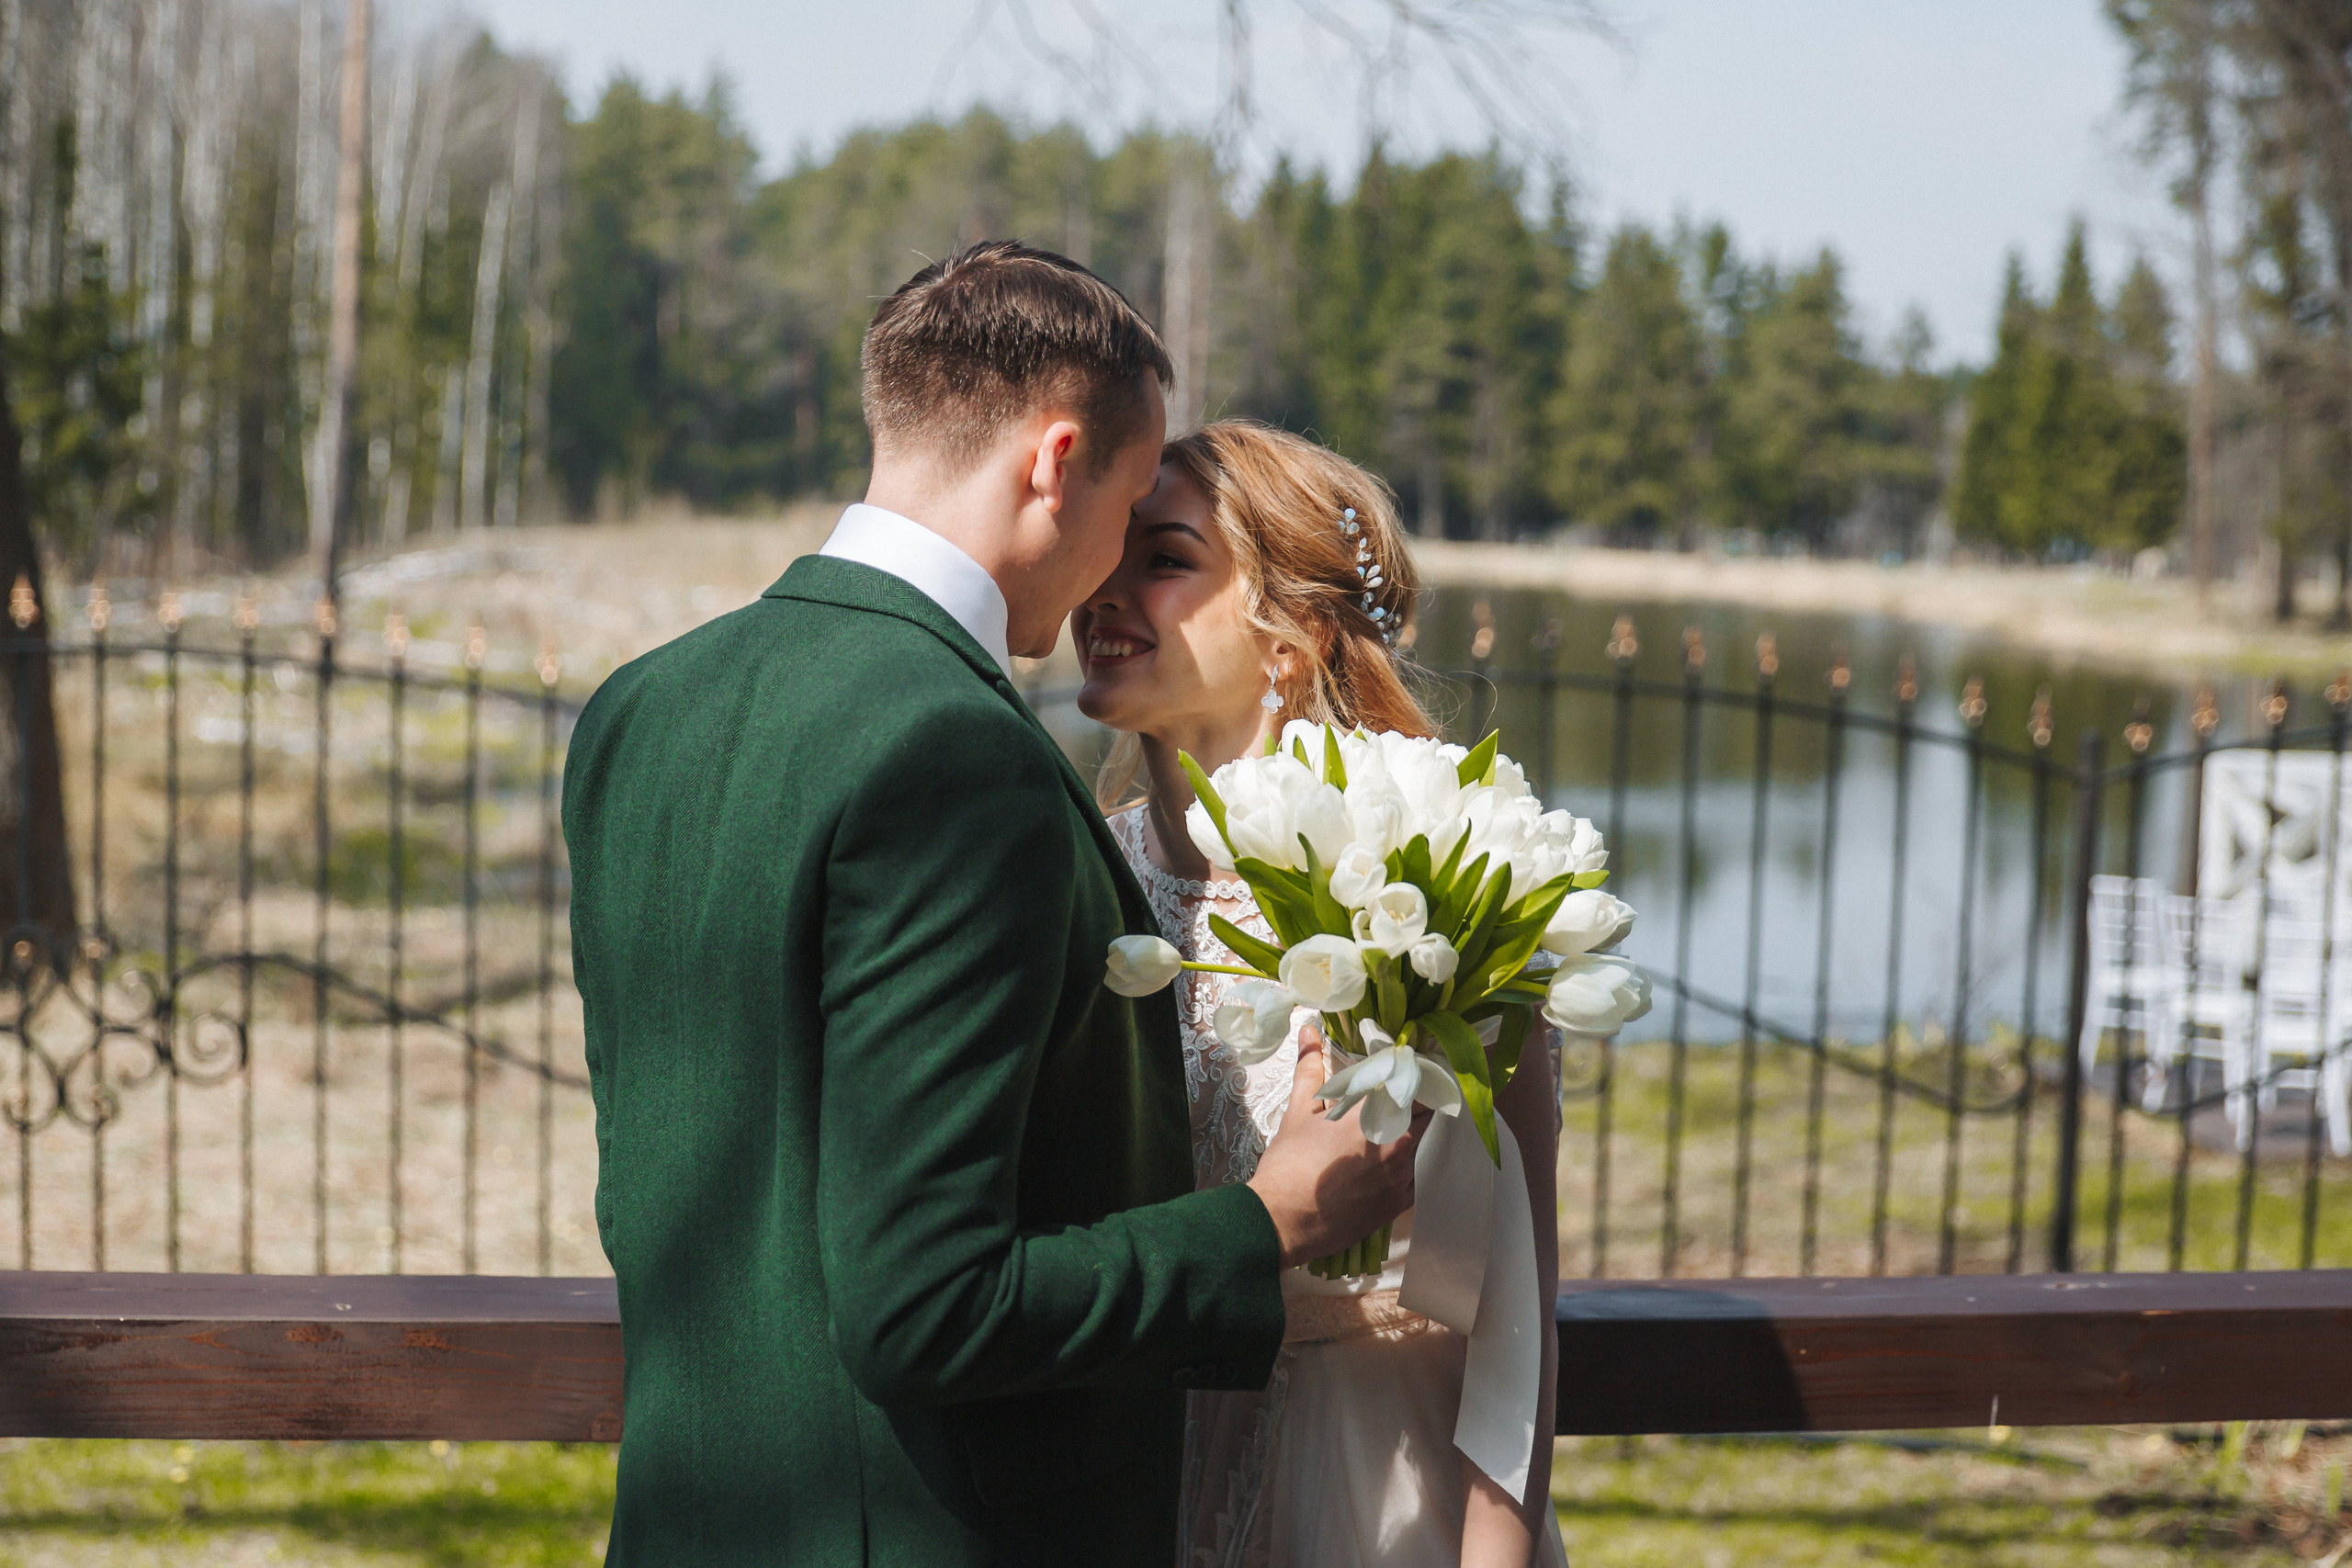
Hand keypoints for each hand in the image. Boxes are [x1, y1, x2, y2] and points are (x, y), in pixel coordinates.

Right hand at [1245, 1025, 1426, 1269]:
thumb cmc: (1289, 1164)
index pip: (1416, 1084)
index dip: (1416, 1074)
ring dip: (1409, 1135)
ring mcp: (1402, 1176)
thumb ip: (1310, 1068)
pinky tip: (1382, 1166)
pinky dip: (1405, 1167)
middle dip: (1415, 1103)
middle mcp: (1397, 1143)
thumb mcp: (1298, 1111)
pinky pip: (1415, 1177)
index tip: (1408, 1069)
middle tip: (1397, 1099)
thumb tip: (1308, 1031)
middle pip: (1426, 1113)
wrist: (1282, 1221)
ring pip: (1421, 1145)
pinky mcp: (1399, 1203)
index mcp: (1374, 1114)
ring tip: (1383, 1134)